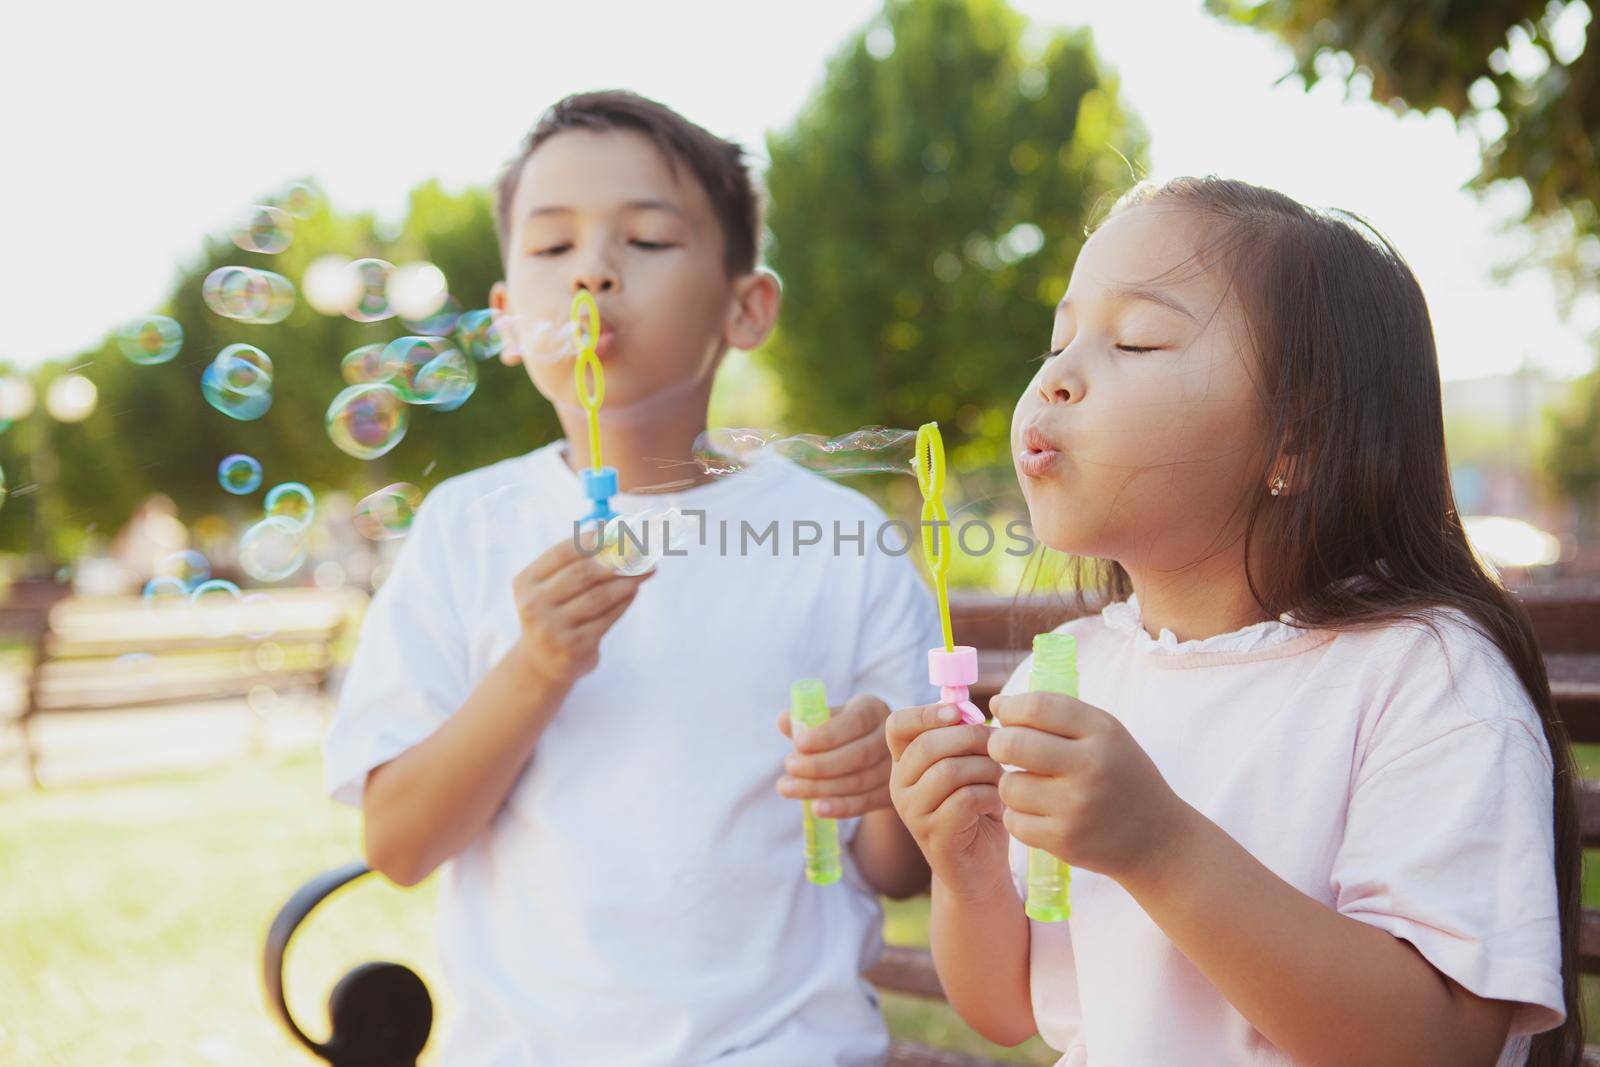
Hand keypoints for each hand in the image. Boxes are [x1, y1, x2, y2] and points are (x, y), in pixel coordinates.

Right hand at [509, 531, 651, 686]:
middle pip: (583, 574)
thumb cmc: (554, 612)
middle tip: (641, 550)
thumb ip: (576, 561)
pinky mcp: (574, 647)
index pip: (562, 552)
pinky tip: (634, 590)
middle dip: (616, 558)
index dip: (593, 539)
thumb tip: (609, 528)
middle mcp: (534, 605)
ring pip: (599, 596)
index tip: (619, 531)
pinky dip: (624, 602)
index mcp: (525, 582)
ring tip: (646, 569)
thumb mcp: (552, 587)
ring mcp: (553, 628)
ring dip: (628, 580)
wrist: (542, 663)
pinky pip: (607, 618)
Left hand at [775, 694, 892, 817]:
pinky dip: (839, 807)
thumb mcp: (826, 718)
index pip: (854, 722)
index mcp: (872, 710)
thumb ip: (805, 719)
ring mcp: (893, 769)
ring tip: (788, 788)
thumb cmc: (839, 731)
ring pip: (859, 782)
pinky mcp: (889, 794)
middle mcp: (889, 738)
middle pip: (858, 755)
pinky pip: (865, 803)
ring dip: (821, 788)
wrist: (870, 756)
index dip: (827, 735)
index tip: (798, 744)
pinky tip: (816, 809)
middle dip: (820, 764)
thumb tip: (784, 721)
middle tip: (789, 766)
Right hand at [885, 703, 1009, 898]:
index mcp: (904, 763)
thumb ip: (962, 739)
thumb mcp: (967, 766)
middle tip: (1000, 746)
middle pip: (928, 745)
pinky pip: (965, 799)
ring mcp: (913, 813)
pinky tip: (998, 802)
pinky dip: (990, 794)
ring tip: (1000, 778)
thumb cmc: (977, 809)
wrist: (979, 870)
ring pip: (949, 771)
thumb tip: (970, 710)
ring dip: (986, 769)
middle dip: (971, 738)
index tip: (959, 713)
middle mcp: (899, 786)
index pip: (897, 725)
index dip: (927, 713)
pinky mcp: (934, 836)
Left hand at [987, 691, 1185, 885]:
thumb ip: (1055, 714)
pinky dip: (1018, 816)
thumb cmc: (1121, 777)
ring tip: (1031, 787)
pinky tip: (1038, 814)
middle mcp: (1090, 766)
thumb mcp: (1105, 735)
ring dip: (1012, 785)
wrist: (1157, 839)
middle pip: (1012, 744)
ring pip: (1009, 786)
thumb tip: (996, 704)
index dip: (1010, 707)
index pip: (1037, 707)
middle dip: (999, 744)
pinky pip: (1014, 821)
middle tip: (1004, 750)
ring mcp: (1077, 806)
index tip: (1004, 714)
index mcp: (1102, 732)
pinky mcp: (1065, 840)